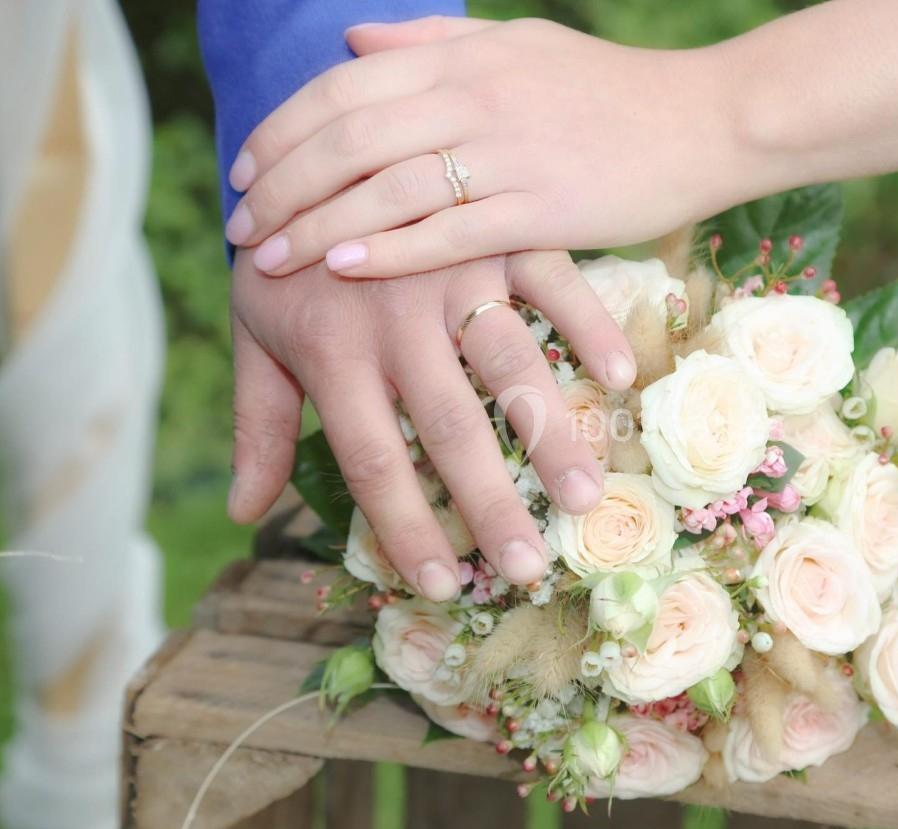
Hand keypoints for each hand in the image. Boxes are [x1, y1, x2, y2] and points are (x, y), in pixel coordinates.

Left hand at [222, 16, 747, 278]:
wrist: (707, 122)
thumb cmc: (612, 91)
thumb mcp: (520, 45)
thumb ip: (433, 46)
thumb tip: (350, 40)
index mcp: (466, 57)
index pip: (345, 88)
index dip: (283, 131)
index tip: (245, 172)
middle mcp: (477, 98)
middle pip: (351, 138)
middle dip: (283, 185)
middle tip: (242, 228)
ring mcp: (511, 154)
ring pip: (389, 188)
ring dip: (319, 224)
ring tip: (271, 258)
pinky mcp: (546, 210)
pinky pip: (452, 232)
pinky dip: (390, 250)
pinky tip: (344, 270)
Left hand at [228, 250, 635, 598]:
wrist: (312, 141)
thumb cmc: (286, 257)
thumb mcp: (257, 336)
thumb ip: (257, 424)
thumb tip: (243, 514)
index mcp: (334, 353)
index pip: (374, 460)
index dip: (408, 529)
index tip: (446, 585)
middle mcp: (396, 319)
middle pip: (450, 428)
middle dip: (491, 503)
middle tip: (531, 568)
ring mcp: (452, 272)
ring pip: (509, 364)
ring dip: (551, 434)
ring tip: (585, 498)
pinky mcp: (496, 233)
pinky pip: (553, 282)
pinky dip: (589, 327)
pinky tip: (621, 379)